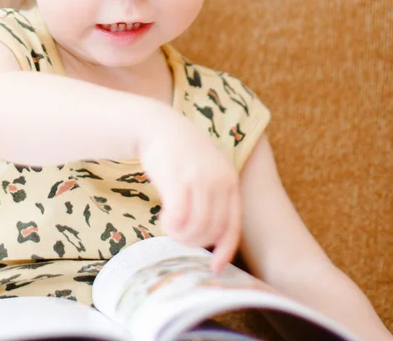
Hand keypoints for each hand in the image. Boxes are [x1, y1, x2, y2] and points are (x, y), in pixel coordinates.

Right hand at [137, 105, 240, 272]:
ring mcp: (199, 179)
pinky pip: (178, 218)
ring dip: (181, 236)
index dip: (225, 250)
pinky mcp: (178, 179)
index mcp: (229, 179)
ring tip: (170, 229)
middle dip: (195, 243)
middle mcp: (219, 180)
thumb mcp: (207, 168)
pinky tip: (163, 220)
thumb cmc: (180, 152)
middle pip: (213, 230)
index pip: (233, 225)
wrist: (158, 125)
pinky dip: (171, 227)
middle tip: (179, 238)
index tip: (215, 267)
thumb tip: (213, 233)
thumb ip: (214, 194)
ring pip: (197, 227)